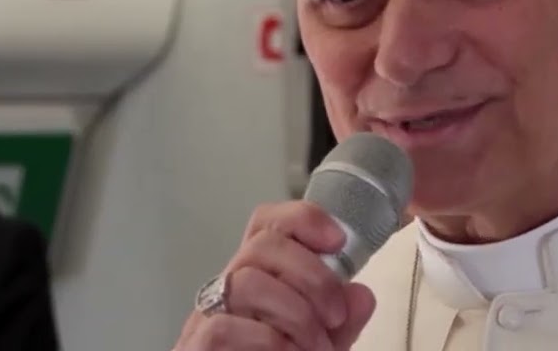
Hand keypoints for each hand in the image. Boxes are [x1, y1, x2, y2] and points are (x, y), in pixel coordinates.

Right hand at [173, 201, 376, 350]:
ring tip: (316, 346)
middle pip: (263, 245)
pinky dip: (268, 340)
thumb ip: (341, 323)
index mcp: (257, 278)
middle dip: (312, 276)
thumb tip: (361, 295)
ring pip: (247, 282)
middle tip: (336, 315)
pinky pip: (223, 327)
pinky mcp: (197, 345)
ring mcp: (207, 316)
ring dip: (295, 314)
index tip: (337, 240)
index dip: (302, 219)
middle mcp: (228, 290)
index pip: (267, 225)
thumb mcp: (320, 344)